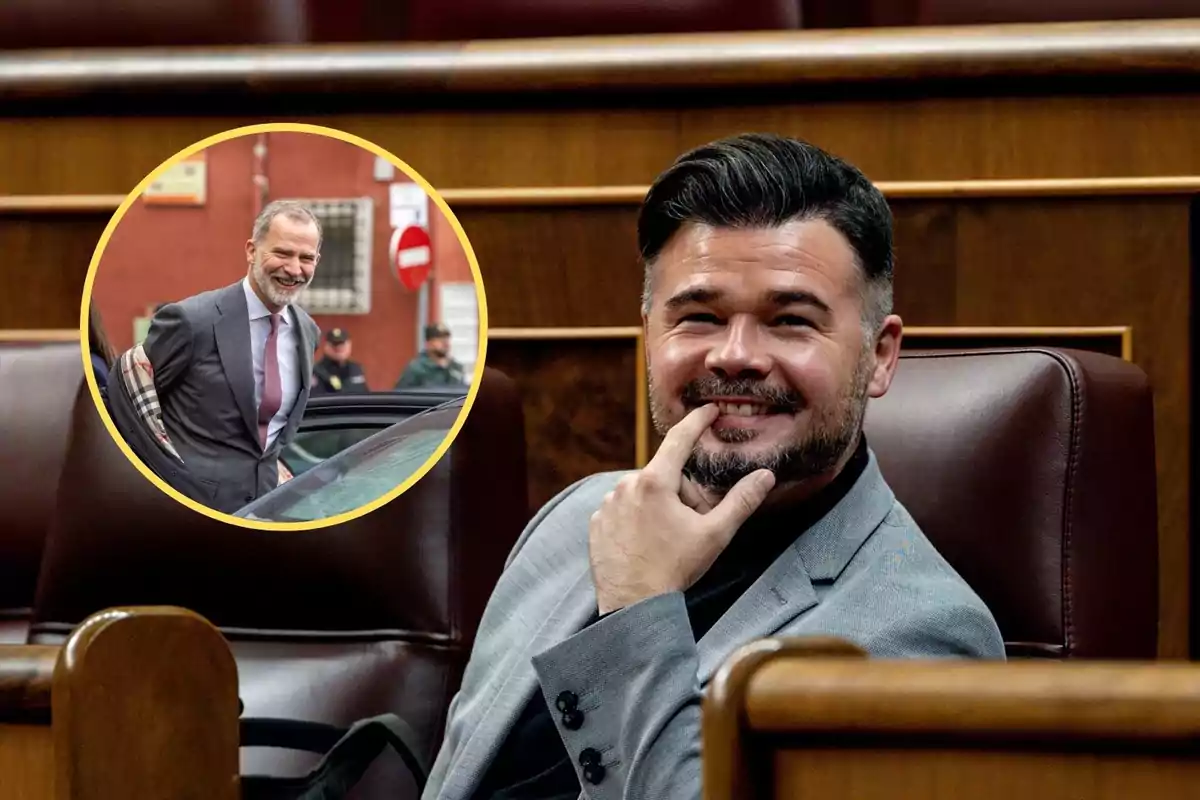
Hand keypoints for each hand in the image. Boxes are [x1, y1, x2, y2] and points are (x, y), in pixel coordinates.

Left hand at [588, 404, 775, 614]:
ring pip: (641, 492)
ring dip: (658, 505)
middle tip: (692, 523)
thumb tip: (765, 476)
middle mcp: (626, 485)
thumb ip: (741, 501)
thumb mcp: (715, 535)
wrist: (632, 605)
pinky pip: (622, 509)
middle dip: (681, 492)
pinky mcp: (596, 522)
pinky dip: (636, 518)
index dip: (697, 421)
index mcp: (655, 482)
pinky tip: (646, 543)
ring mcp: (607, 504)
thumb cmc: (674, 569)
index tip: (708, 410)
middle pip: (663, 475)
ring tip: (667, 540)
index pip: (679, 439)